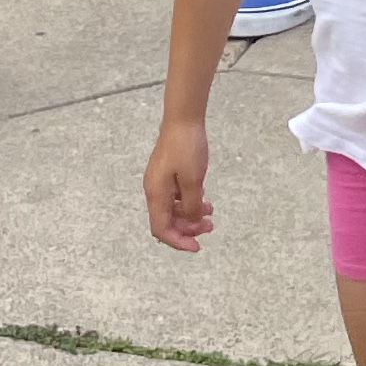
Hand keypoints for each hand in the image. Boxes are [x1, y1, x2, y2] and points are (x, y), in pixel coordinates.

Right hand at [144, 117, 213, 251]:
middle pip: (167, 221)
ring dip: (190, 216)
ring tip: (211, 213)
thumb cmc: (186, 147)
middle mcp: (154, 190)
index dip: (178, 242)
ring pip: (173, 209)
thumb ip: (191, 205)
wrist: (183, 118)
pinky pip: (176, 196)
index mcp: (156, 194)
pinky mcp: (168, 173)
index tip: (197, 247)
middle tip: (210, 226)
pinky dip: (189, 202)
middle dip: (188, 229)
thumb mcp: (193, 180)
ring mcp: (160, 182)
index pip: (161, 229)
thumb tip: (191, 221)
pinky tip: (204, 198)